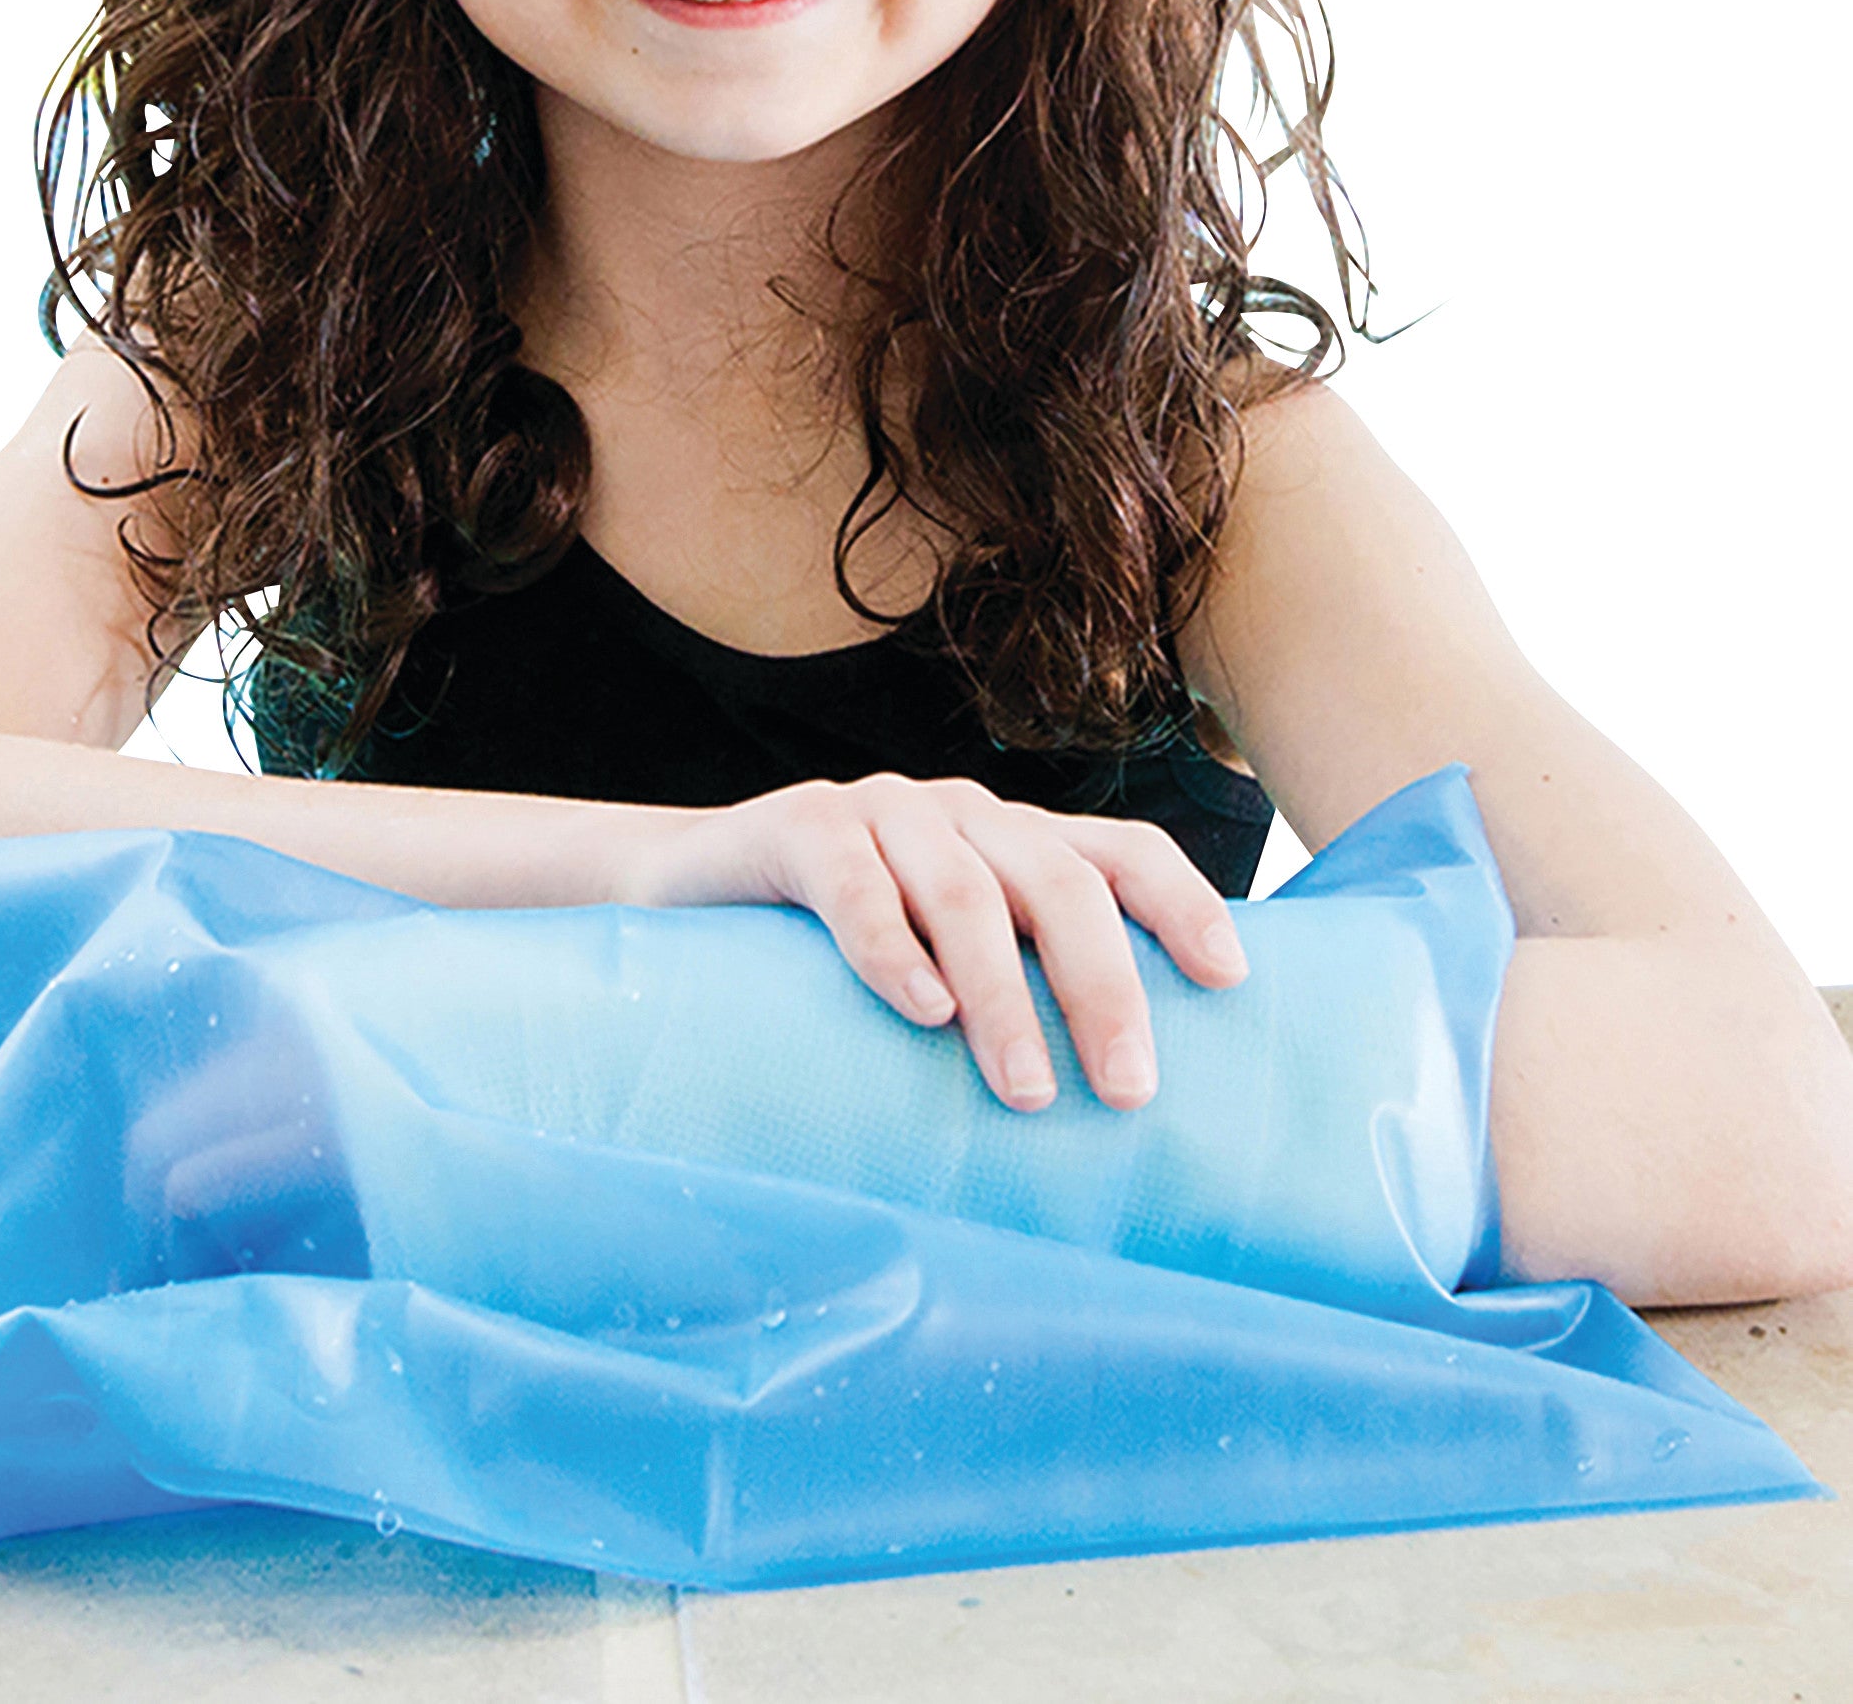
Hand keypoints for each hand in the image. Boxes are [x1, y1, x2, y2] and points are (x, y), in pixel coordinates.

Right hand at [618, 773, 1249, 1113]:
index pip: (1120, 852)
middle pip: (1057, 882)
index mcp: (1011, 840)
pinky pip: (857, 887)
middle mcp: (961, 815)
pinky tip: (921, 1012)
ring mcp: (880, 812)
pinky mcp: (800, 828)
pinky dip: (894, 951)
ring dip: (1003, 997)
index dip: (1182, 905)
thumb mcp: (941, 961)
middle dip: (1102, 986)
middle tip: (1129, 1089)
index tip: (1229, 982)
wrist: (687, 890)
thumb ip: (1013, 991)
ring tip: (1026, 1091)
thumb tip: (1117, 1103)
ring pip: (964, 893)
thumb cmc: (833, 951)